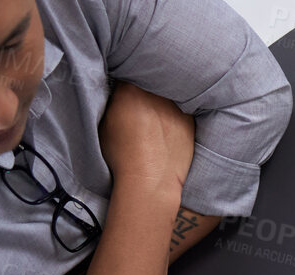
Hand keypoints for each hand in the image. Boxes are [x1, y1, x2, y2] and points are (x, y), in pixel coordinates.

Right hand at [98, 82, 194, 198]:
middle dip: (145, 84)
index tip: (124, 86)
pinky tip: (167, 124)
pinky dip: (174, 112)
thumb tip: (116, 91)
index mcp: (130, 90)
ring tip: (155, 113)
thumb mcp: (104, 123)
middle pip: (150, 80)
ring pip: (168, 93)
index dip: (125, 76)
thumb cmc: (122, 156)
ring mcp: (175, 107)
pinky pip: (182, 108)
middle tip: (139, 100)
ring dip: (161, 98)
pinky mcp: (190, 121)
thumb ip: (111, 101)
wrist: (151, 182)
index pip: (127, 73)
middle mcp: (155, 94)